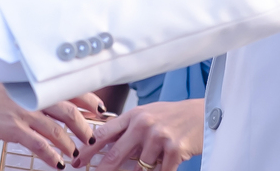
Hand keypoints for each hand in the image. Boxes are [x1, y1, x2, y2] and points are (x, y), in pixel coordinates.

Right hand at [0, 86, 105, 168]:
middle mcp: (34, 97)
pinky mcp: (14, 128)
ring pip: (57, 130)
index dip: (87, 99)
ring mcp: (25, 112)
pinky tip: (57, 164)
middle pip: (69, 111)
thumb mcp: (13, 82)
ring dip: (70, 144)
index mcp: (36, 84)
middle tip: (91, 138)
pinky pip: (39, 145)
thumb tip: (51, 98)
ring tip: (76, 154)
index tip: (99, 108)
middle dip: (84, 126)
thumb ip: (32, 89)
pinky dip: (51, 156)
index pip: (69, 88)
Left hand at [73, 99, 204, 170]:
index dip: (88, 148)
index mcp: (134, 115)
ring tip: (151, 161)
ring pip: (139, 169)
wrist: (202, 114)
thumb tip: (103, 142)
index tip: (77, 160)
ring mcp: (159, 137)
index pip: (104, 133)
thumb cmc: (171, 116)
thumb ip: (128, 128)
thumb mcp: (147, 115)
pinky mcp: (175, 150)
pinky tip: (164, 166)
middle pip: (115, 155)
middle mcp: (144, 124)